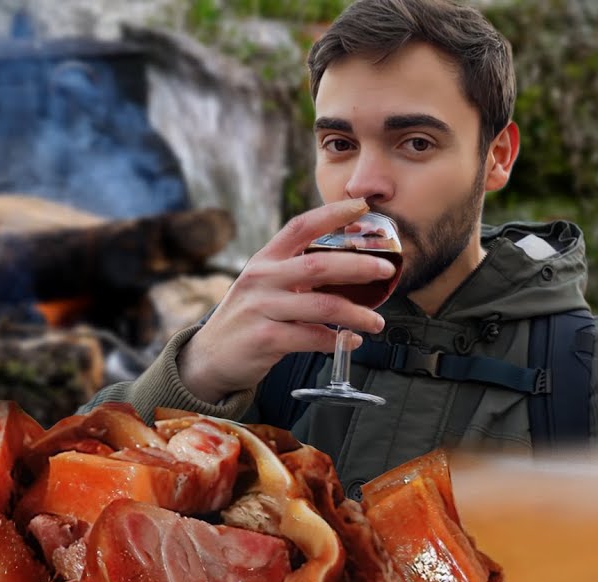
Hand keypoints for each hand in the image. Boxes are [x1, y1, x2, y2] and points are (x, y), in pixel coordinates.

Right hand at [177, 199, 397, 403]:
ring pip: (323, 306)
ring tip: (377, 322)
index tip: (362, 207)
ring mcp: (262, 309)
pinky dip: (337, 341)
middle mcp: (261, 280)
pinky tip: (350, 341)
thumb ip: (294, 273)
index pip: (299, 227)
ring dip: (357, 314)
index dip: (332, 214)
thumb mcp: (262, 286)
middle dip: (359, 266)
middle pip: (318, 265)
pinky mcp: (266, 339)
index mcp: (264, 261)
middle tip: (386, 270)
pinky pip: (313, 337)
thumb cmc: (247, 319)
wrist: (210, 357)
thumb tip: (347, 267)